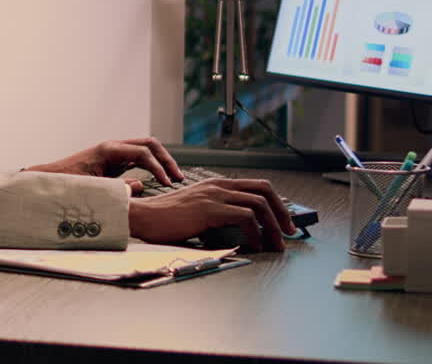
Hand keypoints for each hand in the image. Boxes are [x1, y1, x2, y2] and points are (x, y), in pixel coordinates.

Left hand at [24, 137, 182, 187]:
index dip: (158, 168)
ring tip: (173, 178)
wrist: (49, 179)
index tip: (167, 183)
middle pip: (149, 144)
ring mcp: (115, 152)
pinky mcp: (114, 160)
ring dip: (161, 161)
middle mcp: (113, 147)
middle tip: (178, 177)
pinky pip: (139, 158)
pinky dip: (152, 165)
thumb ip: (117, 189)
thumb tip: (140, 186)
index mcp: (109, 150)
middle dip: (166, 159)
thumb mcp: (93, 188)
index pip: (143, 153)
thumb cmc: (66, 183)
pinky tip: (159, 179)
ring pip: (146, 149)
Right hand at [128, 177, 296, 251]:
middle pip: (264, 190)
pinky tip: (256, 246)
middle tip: (289, 232)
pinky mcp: (210, 209)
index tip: (282, 223)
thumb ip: (217, 213)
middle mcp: (218, 185)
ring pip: (259, 204)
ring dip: (274, 227)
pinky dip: (257, 233)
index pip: (256, 186)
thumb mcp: (196, 211)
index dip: (275, 203)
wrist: (142, 217)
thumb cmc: (165, 220)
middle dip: (282, 212)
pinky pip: (246, 218)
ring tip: (277, 245)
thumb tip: (241, 229)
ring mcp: (214, 195)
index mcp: (215, 184)